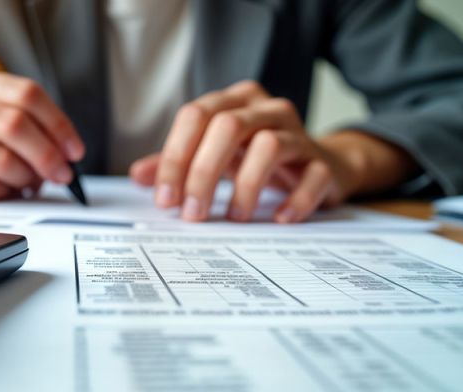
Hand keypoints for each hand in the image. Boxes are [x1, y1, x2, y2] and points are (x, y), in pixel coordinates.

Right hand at [0, 66, 84, 200]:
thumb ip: (19, 124)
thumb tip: (63, 154)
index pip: (25, 94)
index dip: (58, 124)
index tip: (75, 150)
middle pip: (14, 124)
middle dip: (48, 155)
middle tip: (62, 174)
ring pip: (0, 158)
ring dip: (27, 177)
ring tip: (31, 184)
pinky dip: (3, 193)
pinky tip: (5, 193)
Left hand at [130, 81, 364, 222]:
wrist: (321, 165)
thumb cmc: (255, 157)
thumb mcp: (213, 155)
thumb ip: (176, 163)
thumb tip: (139, 176)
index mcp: (234, 102)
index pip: (195, 116)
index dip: (175, 157)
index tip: (165, 198)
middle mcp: (267, 109)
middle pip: (228, 127)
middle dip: (203, 173)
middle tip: (192, 213)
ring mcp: (299, 133)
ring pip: (269, 145)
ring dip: (245, 186)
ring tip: (233, 217)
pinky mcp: (323, 163)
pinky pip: (313, 177)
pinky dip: (294, 200)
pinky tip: (278, 218)